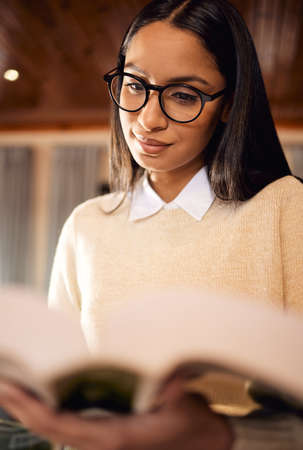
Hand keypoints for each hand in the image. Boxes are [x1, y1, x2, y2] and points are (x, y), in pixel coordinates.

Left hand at [0, 379, 232, 449]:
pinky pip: (68, 425)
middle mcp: (102, 443)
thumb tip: (168, 379)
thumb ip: (173, 390)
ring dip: (31, 409)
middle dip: (20, 407)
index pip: (61, 427)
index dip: (32, 409)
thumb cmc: (192, 422)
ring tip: (12, 386)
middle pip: (49, 429)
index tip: (10, 389)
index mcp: (115, 437)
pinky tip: (41, 394)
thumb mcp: (184, 403)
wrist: (205, 444)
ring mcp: (102, 440)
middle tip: (0, 382)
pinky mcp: (106, 434)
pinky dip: (49, 411)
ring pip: (56, 429)